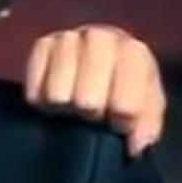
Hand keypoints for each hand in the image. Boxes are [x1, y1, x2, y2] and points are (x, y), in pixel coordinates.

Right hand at [25, 25, 164, 156]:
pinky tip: (54, 97)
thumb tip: (134, 144)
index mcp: (134, 53)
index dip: (120, 122)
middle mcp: (100, 38)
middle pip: (87, 100)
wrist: (99, 66)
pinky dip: (42, 102)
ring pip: (58, 95)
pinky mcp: (42, 45)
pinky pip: (35, 90)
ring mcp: (68, 38)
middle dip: (91, 114)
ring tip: (73, 105)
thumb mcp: (146, 110)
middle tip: (93, 113)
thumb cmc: (125, 91)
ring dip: (65, 108)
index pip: (125, 104)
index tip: (118, 124)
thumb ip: (146, 128)